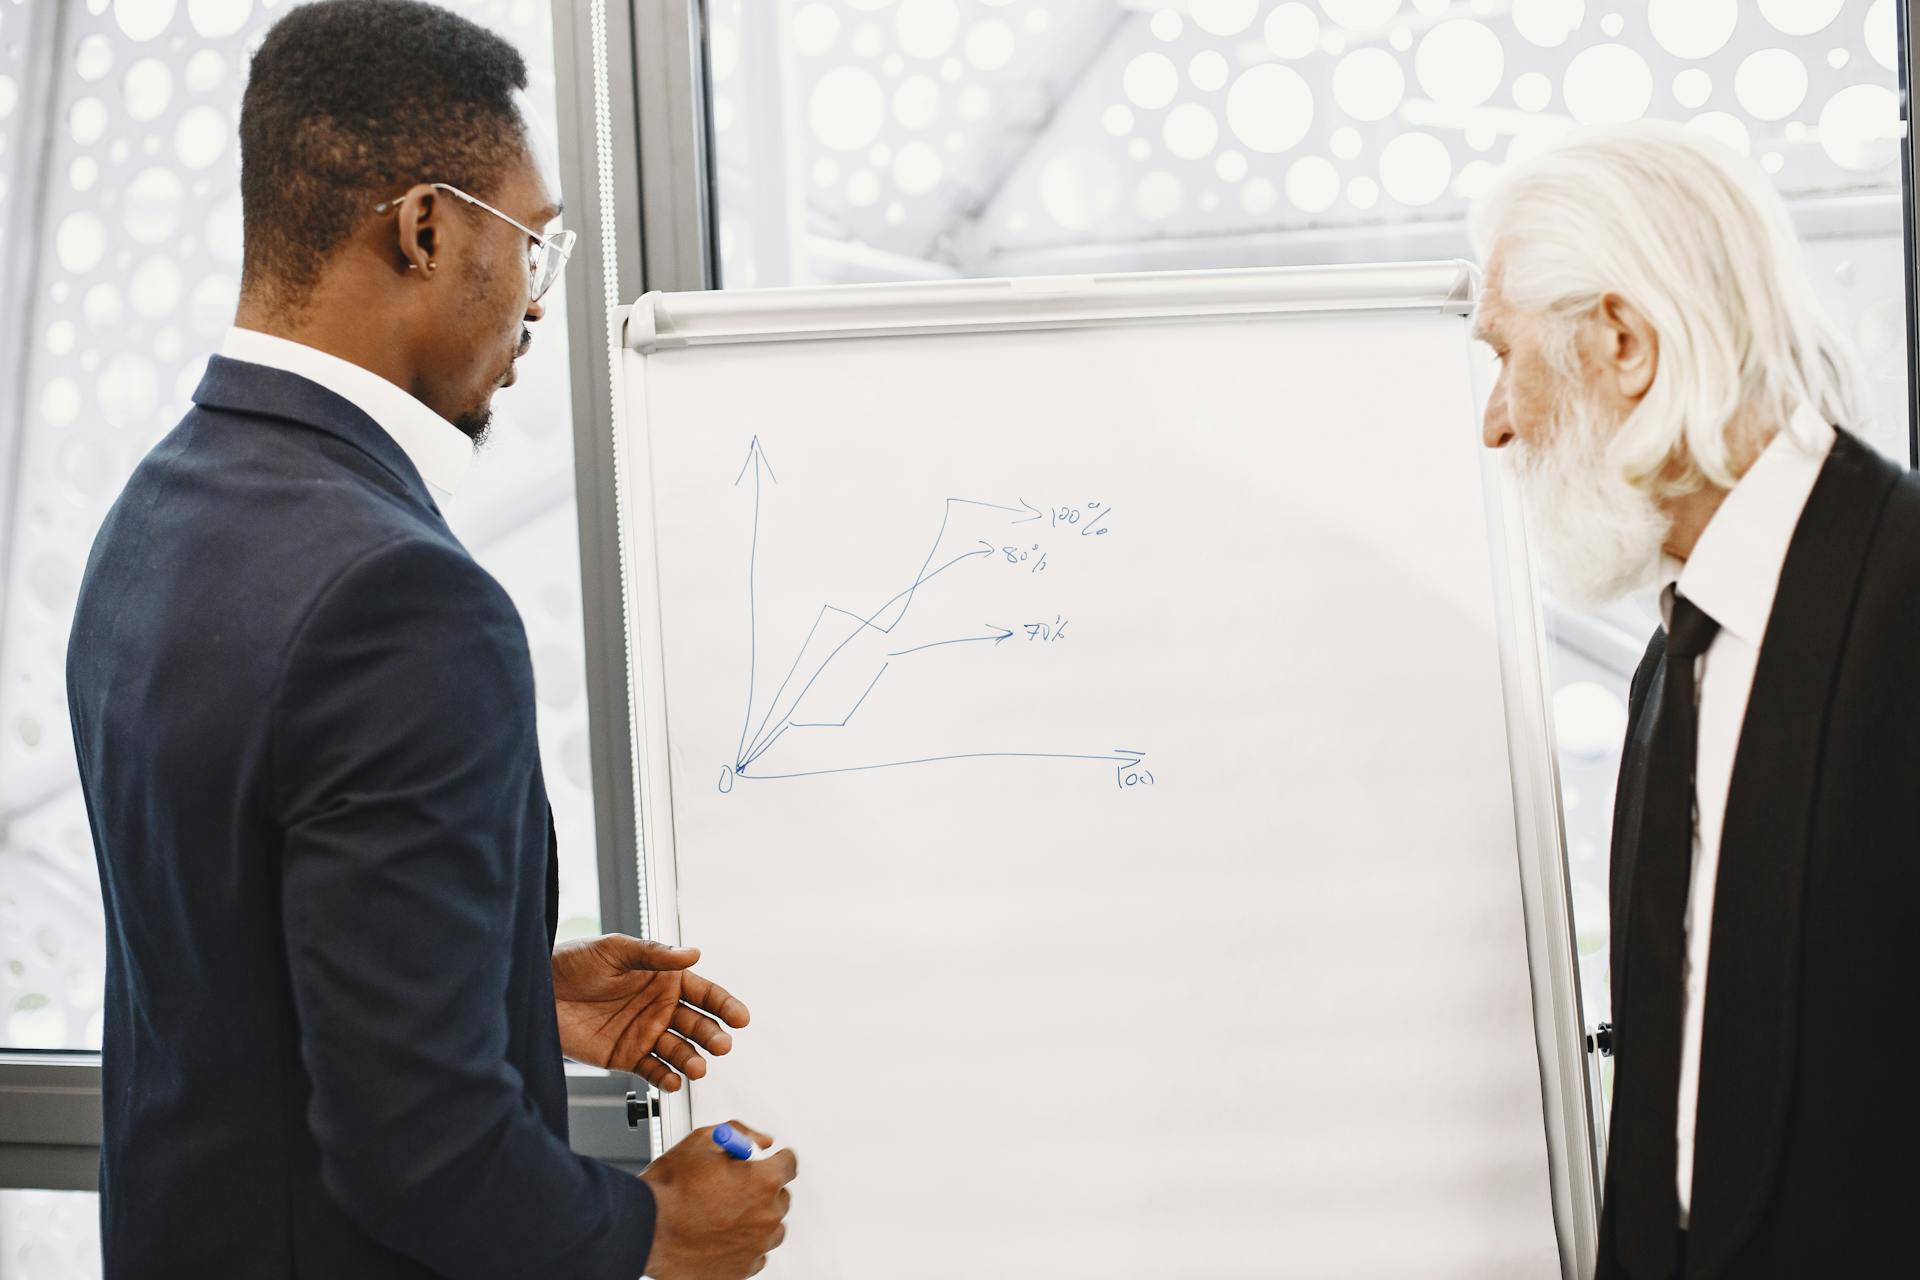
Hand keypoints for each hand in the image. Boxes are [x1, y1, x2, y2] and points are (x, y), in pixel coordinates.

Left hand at [551, 935, 748, 1090]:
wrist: (539, 991)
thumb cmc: (575, 962)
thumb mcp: (616, 950)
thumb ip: (655, 955)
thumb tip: (693, 953)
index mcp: (664, 980)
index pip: (704, 994)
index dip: (725, 1005)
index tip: (741, 1018)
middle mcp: (661, 1008)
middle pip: (697, 1025)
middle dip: (712, 1036)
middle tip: (721, 1045)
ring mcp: (645, 1034)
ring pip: (679, 1051)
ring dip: (692, 1060)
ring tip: (698, 1067)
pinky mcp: (626, 1058)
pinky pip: (653, 1071)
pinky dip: (666, 1078)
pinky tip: (673, 1081)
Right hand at [642, 1122, 796, 1279]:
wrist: (646, 1229)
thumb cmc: (671, 1189)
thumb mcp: (702, 1141)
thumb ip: (740, 1134)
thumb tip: (759, 1141)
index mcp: (763, 1180)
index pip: (789, 1164)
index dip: (775, 1159)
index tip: (768, 1162)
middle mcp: (766, 1215)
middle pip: (781, 1197)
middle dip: (763, 1189)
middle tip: (736, 1188)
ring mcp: (756, 1245)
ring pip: (771, 1228)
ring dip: (756, 1219)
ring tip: (724, 1214)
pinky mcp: (742, 1270)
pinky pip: (755, 1254)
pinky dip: (743, 1245)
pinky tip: (720, 1235)